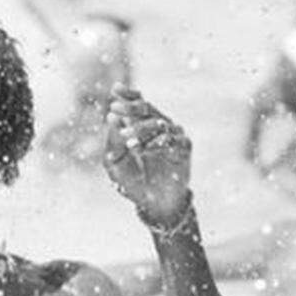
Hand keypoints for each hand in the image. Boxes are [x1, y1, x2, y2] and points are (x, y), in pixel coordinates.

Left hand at [104, 88, 192, 227]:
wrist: (154, 206)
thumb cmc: (133, 182)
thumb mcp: (115, 163)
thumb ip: (112, 141)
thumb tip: (111, 117)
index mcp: (143, 126)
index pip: (138, 103)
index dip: (128, 94)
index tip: (115, 88)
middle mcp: (160, 126)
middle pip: (147, 109)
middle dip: (130, 107)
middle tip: (115, 108)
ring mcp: (173, 136)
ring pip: (158, 123)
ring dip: (140, 129)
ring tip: (126, 138)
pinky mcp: (184, 149)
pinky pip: (172, 140)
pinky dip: (156, 143)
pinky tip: (143, 150)